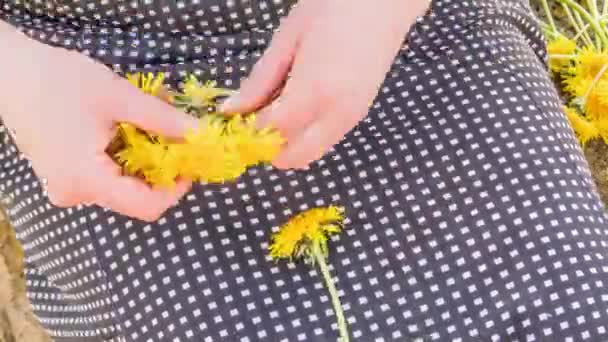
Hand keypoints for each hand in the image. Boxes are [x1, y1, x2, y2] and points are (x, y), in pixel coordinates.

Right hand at [0, 24, 195, 221]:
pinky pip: (105, 175)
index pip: (147, 206)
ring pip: (122, 185)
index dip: (176, 189)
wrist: (7, 72)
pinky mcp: (63, 176)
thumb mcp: (119, 97)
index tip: (191, 164)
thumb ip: (163, 120)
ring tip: (152, 125)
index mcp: (88, 180)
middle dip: (162, 168)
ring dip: (144, 159)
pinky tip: (129, 128)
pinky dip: (124, 157)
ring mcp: (67, 187)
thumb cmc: (59, 81)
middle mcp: (76, 194)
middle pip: (136, 196)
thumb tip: (199, 134)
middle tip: (176, 139)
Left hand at [220, 0, 430, 168]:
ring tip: (274, 112)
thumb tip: (231, 110)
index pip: (272, 131)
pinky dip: (306, 137)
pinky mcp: (359, 115)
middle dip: (268, 147)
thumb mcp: (287, 40)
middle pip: (294, 157)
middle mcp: (335, 114)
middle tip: (253, 123)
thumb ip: (259, 81)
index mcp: (314, 91)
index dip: (249, 131)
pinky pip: (326, 141)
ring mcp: (351, 118)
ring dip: (288, 145)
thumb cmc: (331, 9)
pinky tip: (297, 109)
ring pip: (311, 154)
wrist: (382, 2)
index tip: (235, 120)